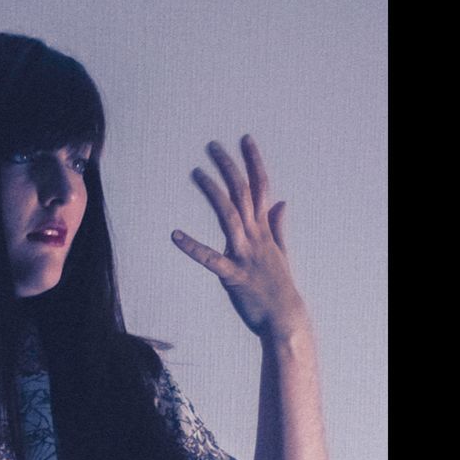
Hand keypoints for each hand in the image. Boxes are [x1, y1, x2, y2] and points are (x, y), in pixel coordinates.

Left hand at [170, 135, 309, 341]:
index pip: (260, 187)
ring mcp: (245, 255)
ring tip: (196, 172)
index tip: (244, 139)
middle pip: (242, 193)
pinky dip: (192, 247)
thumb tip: (281, 202)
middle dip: (229, 167)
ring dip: (212, 192)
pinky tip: (175, 235)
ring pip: (229, 216)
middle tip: (212, 145)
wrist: (285, 319)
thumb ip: (278, 227)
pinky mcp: (233, 277)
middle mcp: (256, 237)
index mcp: (265, 230)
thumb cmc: (279, 289)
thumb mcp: (280, 253)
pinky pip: (210, 259)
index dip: (253, 162)